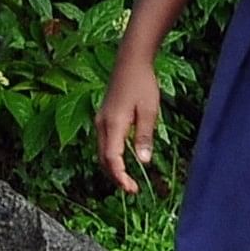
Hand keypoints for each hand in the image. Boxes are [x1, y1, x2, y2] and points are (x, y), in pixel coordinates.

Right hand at [95, 58, 164, 193]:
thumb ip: (144, 136)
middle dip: (115, 177)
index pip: (112, 158)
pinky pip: (104, 143)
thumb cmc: (142, 83)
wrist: (130, 61)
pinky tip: (123, 161)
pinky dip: (111, 157)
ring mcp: (100, 120)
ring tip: (128, 180)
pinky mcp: (103, 117)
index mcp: (113, 124)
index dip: (120, 176)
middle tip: (132, 189)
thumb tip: (143, 161)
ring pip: (101, 152)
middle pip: (103, 159)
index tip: (132, 189)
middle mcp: (102, 124)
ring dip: (112, 168)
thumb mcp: (149, 110)